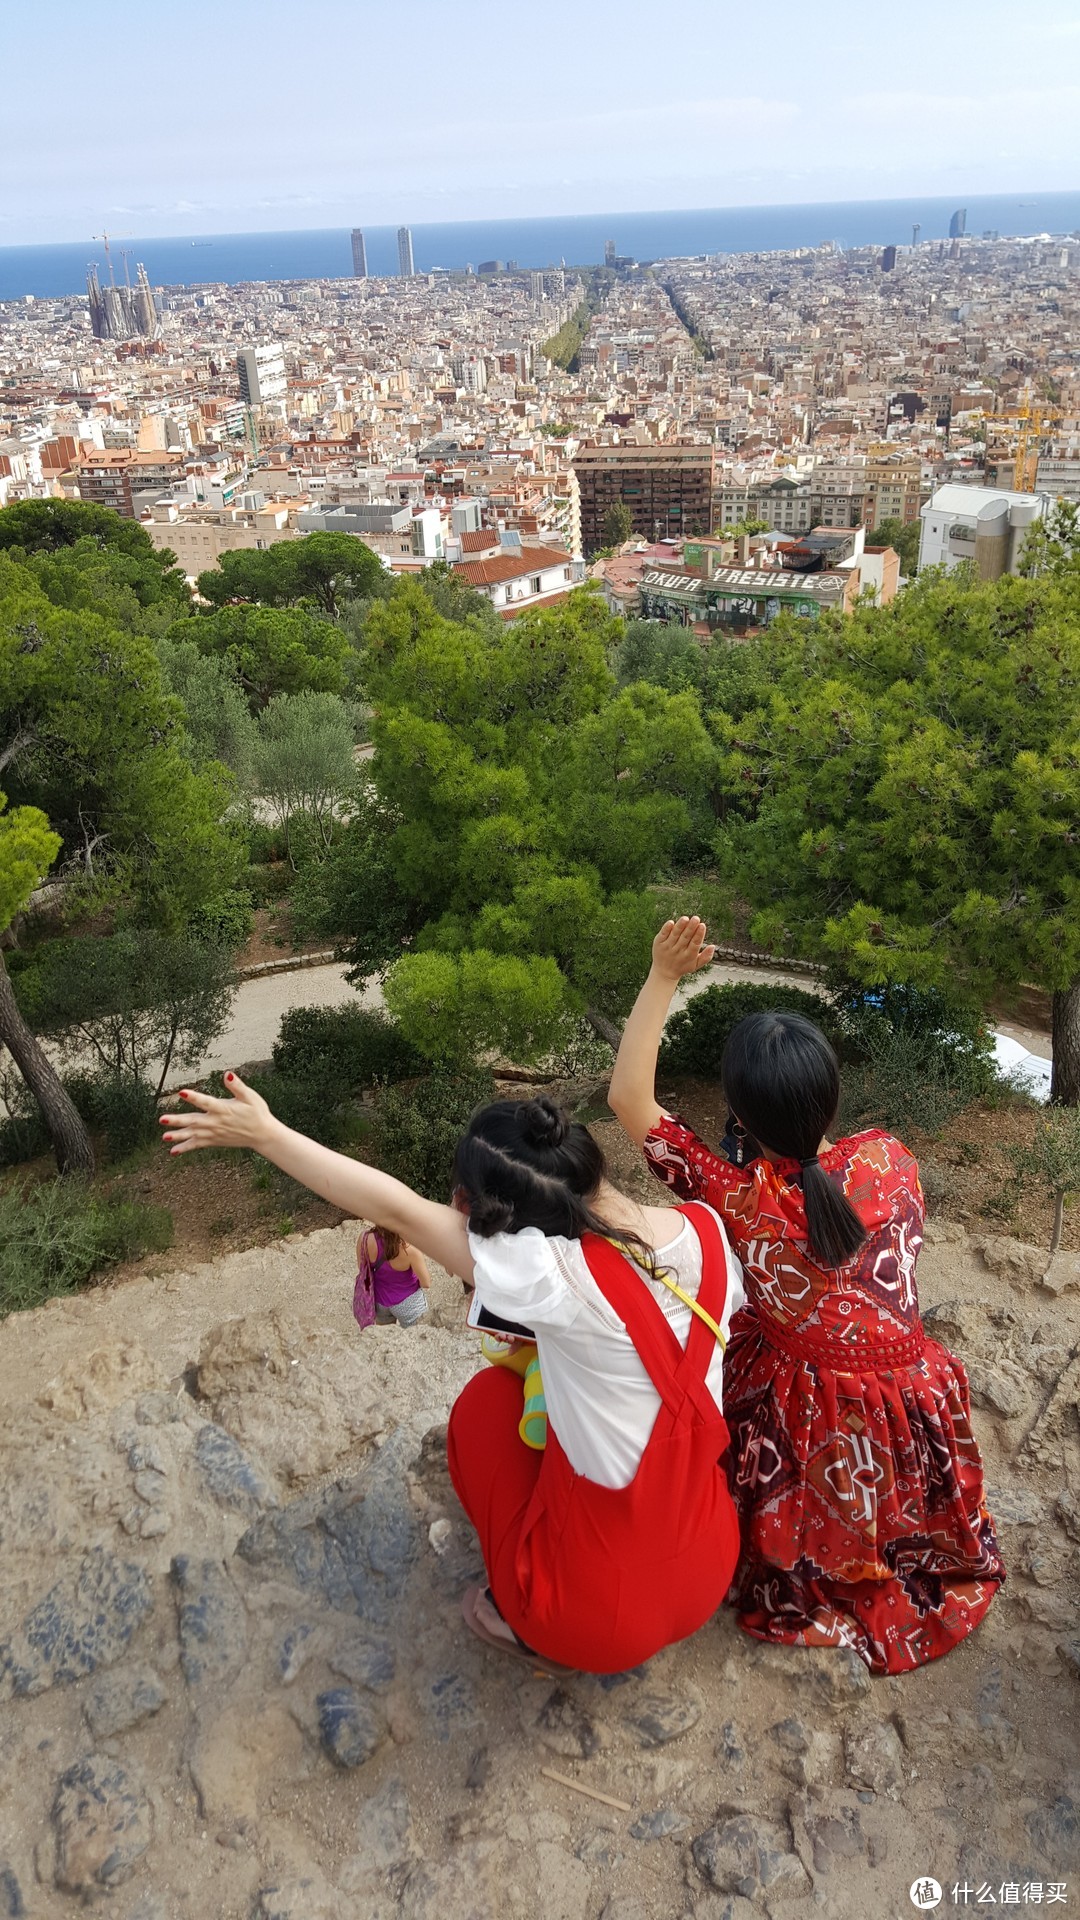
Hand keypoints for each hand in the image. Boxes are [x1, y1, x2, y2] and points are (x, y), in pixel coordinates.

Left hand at [160, 1073, 274, 1155]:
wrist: (262, 1134)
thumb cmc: (257, 1112)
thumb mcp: (250, 1097)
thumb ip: (237, 1086)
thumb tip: (228, 1074)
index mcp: (223, 1109)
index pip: (206, 1102)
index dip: (193, 1097)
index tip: (181, 1093)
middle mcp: (216, 1122)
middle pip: (193, 1121)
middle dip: (177, 1121)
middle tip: (162, 1119)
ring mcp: (214, 1133)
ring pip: (192, 1134)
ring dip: (178, 1136)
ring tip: (164, 1137)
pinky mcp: (214, 1141)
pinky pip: (198, 1145)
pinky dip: (186, 1148)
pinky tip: (173, 1151)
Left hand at [651, 916, 716, 983]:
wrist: (663, 973)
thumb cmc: (682, 966)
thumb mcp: (695, 965)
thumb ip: (706, 957)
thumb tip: (713, 946)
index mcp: (689, 956)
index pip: (695, 944)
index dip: (699, 934)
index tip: (702, 925)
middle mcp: (678, 951)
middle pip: (685, 937)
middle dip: (691, 927)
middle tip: (696, 918)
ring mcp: (667, 947)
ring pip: (675, 934)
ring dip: (680, 926)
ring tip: (685, 918)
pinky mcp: (658, 943)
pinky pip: (663, 935)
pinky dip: (667, 928)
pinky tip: (671, 922)